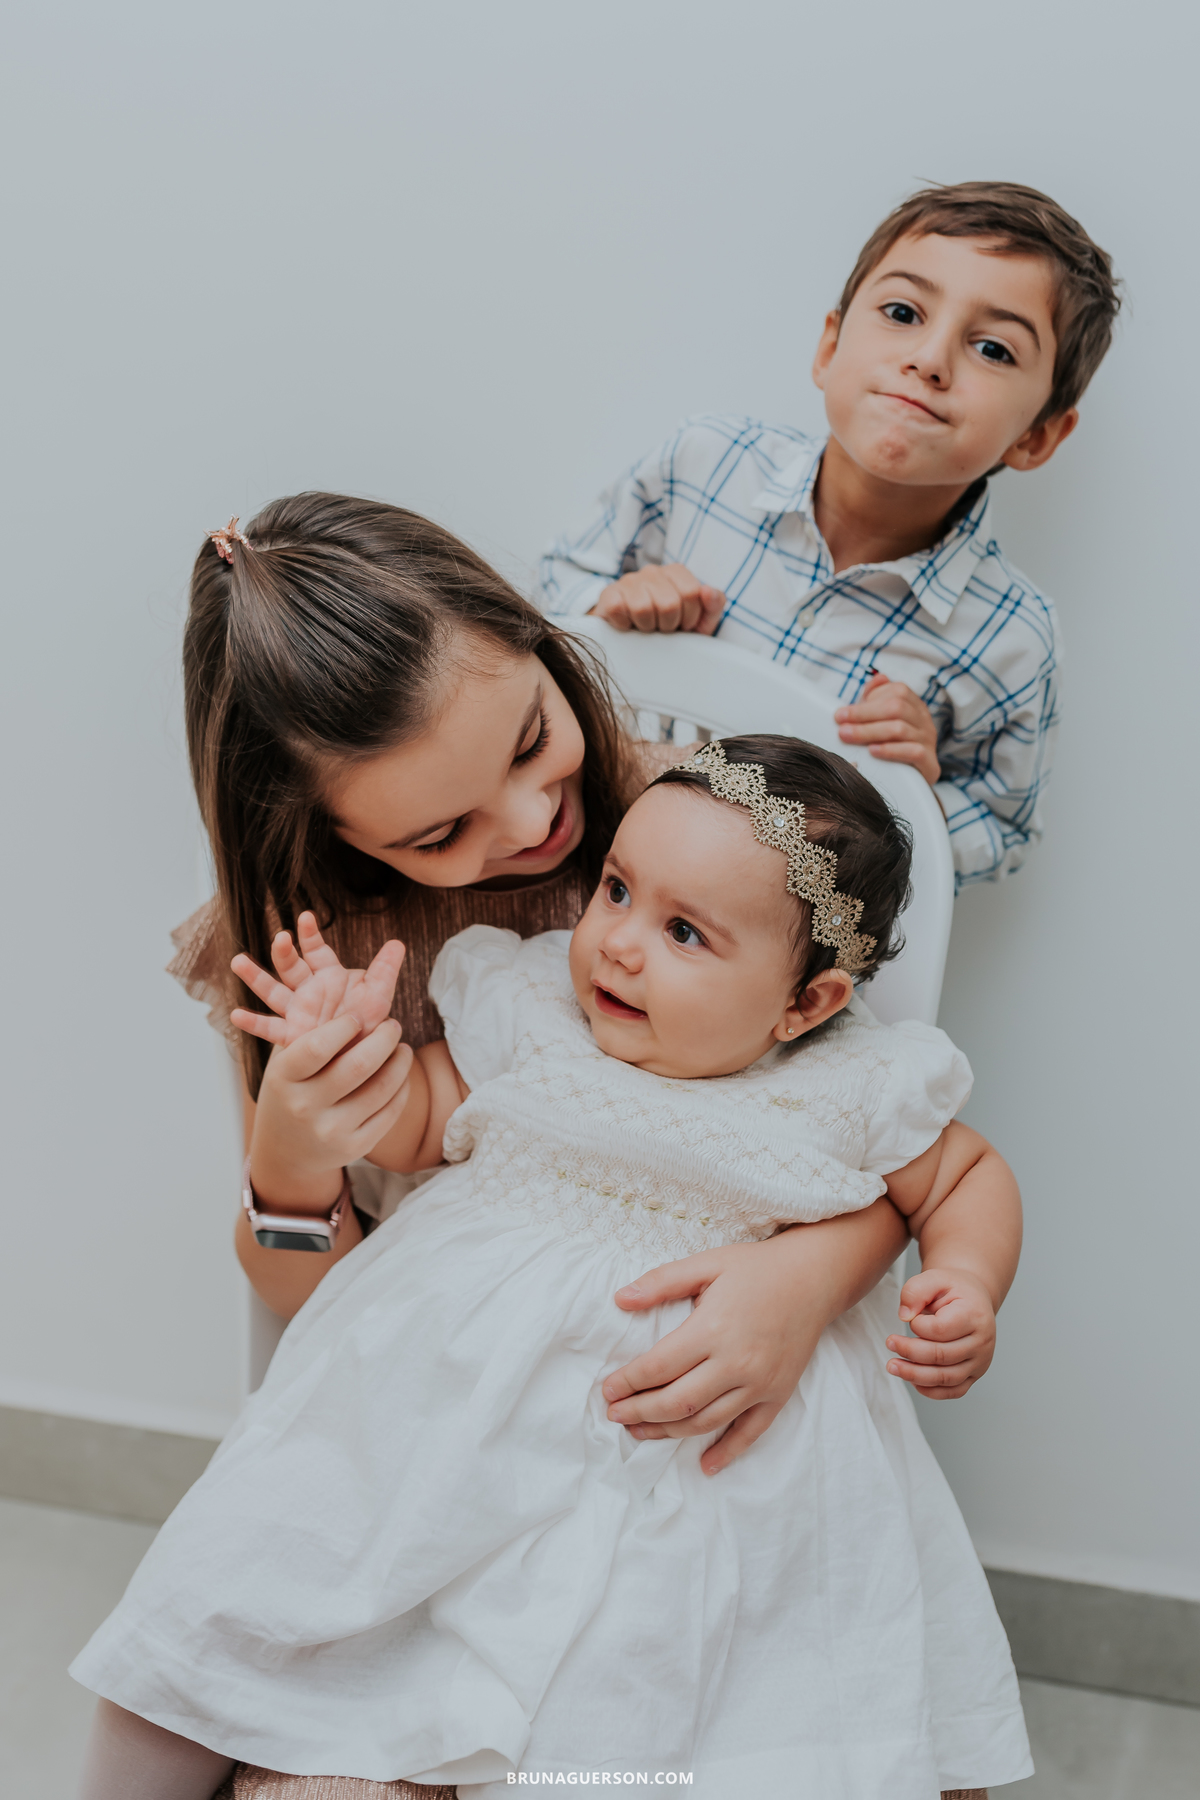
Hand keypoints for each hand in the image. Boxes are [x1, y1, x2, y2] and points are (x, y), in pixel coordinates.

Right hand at [231, 912, 403, 1048]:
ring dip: (256, 976)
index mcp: (328, 975)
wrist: (362, 1055)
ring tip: (238, 962)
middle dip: (284, 951)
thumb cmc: (370, 1023)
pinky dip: (253, 1022)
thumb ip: (385, 971)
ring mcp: (297, 1011)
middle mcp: (308, 990)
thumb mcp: (378, 996)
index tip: (306, 918)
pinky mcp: (291, 1035)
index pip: (316, 950)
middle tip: (280, 938)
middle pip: (291, 966)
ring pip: (273, 990)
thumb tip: (398, 943)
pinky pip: (270, 1027)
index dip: (311, 935)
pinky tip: (236, 1015)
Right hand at [248, 1011, 415, 1207]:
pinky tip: (400, 1073)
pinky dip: (401, 1087)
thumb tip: (357, 982)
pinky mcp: (354, 1148)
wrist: (285, 1152)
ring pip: (381, 1088)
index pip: (318, 1046)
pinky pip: (390, 1111)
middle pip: (358, 1065)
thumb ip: (313, 1031)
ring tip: (402, 1047)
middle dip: (384, 1038)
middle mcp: (305, 1106)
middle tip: (393, 1025)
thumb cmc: (291, 1089)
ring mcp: (331, 1131)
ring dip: (400, 1061)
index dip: (345, 1026)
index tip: (358, 1017)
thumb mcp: (287, 1061)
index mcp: (284, 1078)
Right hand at [592, 563, 724, 634]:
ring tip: (647, 627)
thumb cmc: (671, 626)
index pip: (691, 593)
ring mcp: (629, 580)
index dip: (690, 618)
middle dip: (669, 625)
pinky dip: (625, 625)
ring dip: (647, 627)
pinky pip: (618, 609)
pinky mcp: (608, 594)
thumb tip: (707, 591)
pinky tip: (628, 625)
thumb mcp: (700, 620)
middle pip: (669, 604)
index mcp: (676, 572)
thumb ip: (714, 605)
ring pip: (643, 609)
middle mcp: (652, 571)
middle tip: (664, 628)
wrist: (635, 638)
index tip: (684, 625)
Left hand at [601, 1238, 826, 1476]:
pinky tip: (705, 1466)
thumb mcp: (707, 1263)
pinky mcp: (778, 1394)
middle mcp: (736, 1362)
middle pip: (677, 1402)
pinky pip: (750, 1433)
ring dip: (668, 1432)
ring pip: (706, 1422)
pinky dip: (727, 1453)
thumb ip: (662, 1281)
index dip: (628, 1382)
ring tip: (640, 1432)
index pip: (659, 1366)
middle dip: (640, 1413)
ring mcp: (759, 1383)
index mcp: (713, 1329)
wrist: (814, 1277)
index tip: (607, 1390)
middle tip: (615, 1414)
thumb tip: (619, 1299)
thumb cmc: (755, 1268)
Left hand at [834, 672, 940, 786]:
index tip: (842, 712)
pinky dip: (890, 750)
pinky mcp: (930, 764)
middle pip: (897, 708)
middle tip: (840, 723)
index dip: (869, 700)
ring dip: (869, 731)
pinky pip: (913, 752)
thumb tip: (877, 678)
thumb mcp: (883, 720)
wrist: (914, 781)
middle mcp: (924, 721)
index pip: (898, 691)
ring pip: (900, 729)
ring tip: (847, 735)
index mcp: (915, 706)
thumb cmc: (894, 746)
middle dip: (864, 715)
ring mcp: (929, 741)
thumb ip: (877, 699)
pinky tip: (872, 751)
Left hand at [885, 1266, 996, 1398]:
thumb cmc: (952, 1290)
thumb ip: (915, 1291)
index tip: (911, 1318)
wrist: (973, 1300)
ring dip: (915, 1375)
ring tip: (892, 1366)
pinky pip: (954, 1391)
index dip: (918, 1326)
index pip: (940, 1329)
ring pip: (946, 1378)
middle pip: (941, 1356)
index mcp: (974, 1315)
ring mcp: (980, 1361)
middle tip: (889, 1343)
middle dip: (910, 1352)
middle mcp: (982, 1342)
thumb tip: (904, 1316)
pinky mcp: (974, 1375)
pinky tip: (912, 1380)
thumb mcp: (933, 1278)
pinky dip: (931, 1391)